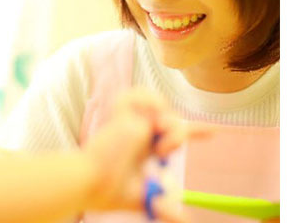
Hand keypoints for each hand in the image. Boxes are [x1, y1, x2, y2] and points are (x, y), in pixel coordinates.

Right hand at [82, 89, 206, 221]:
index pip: (172, 135)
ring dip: (169, 125)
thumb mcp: (145, 198)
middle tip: (162, 152)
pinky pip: (138, 96)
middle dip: (178, 136)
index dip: (195, 132)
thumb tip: (185, 221)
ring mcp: (131, 122)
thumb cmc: (109, 191)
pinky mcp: (125, 115)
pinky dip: (147, 99)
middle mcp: (139, 133)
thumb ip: (164, 206)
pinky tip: (151, 119)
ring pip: (163, 107)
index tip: (213, 132)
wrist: (93, 183)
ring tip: (157, 143)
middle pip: (172, 120)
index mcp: (143, 149)